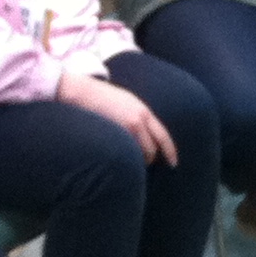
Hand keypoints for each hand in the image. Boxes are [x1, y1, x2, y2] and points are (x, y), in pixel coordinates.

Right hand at [59, 71, 177, 164]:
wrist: (82, 92)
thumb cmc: (100, 98)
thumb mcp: (126, 102)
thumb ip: (137, 116)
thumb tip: (143, 133)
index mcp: (143, 111)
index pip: (163, 136)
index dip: (170, 151)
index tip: (173, 163)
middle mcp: (139, 119)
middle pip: (152, 149)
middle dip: (149, 159)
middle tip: (142, 164)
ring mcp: (127, 127)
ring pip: (139, 154)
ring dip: (136, 161)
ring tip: (127, 161)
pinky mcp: (115, 133)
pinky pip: (125, 152)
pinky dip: (125, 158)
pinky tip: (117, 158)